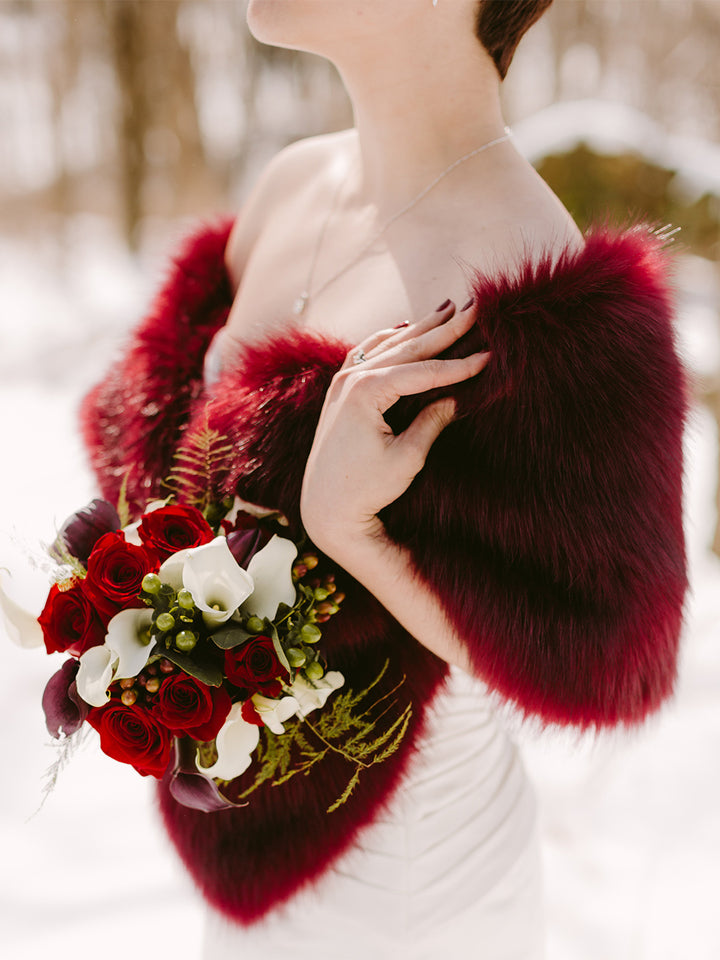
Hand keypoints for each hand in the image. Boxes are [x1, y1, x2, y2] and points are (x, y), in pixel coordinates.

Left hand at [300, 299, 490, 563]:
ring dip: (420, 328)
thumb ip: (431, 423)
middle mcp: (351, 378)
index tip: (489, 356)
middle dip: (444, 329)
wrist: (325, 505)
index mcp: (367, 392)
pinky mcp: (340, 390)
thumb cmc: (366, 488)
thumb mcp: (407, 458)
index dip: (458, 365)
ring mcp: (342, 381)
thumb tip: (454, 398)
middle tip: (474, 308)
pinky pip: (367, 353)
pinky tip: (405, 328)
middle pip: (407, 348)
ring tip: (448, 309)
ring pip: (388, 345)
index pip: (422, 371)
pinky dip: (389, 339)